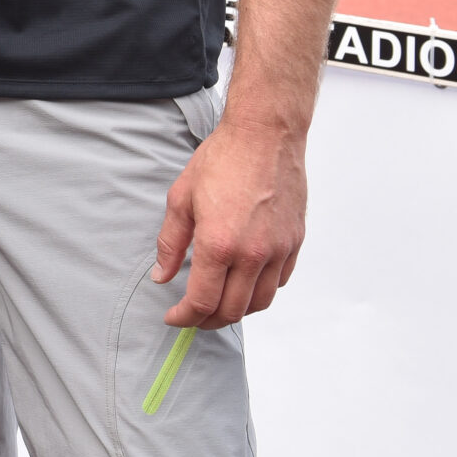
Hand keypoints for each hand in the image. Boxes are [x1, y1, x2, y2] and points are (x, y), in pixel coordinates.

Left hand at [151, 119, 306, 328]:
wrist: (265, 135)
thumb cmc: (222, 159)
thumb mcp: (181, 198)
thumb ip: (170, 243)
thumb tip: (161, 276)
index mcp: (219, 244)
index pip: (202, 302)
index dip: (184, 317)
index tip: (173, 317)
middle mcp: (252, 254)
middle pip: (232, 310)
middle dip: (207, 320)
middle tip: (192, 315)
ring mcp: (278, 250)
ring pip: (259, 302)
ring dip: (236, 310)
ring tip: (217, 304)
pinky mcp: (295, 242)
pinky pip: (279, 282)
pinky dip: (260, 291)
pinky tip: (245, 282)